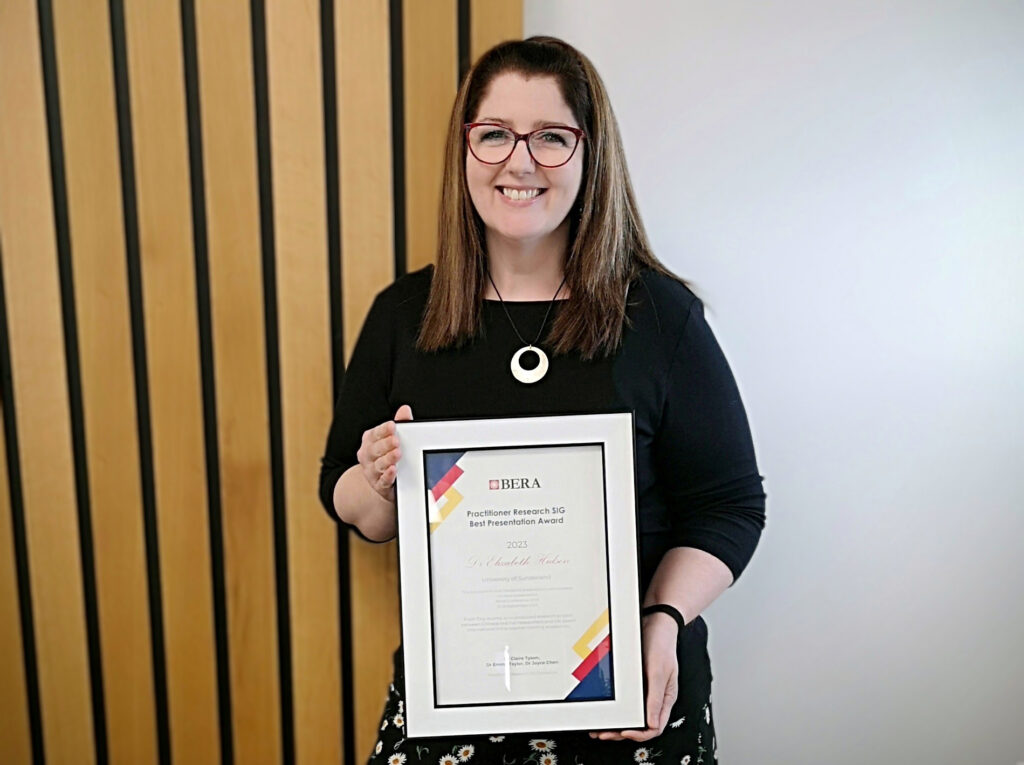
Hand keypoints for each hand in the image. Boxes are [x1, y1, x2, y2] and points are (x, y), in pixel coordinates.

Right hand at [356, 405, 412, 502]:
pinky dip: (388, 476)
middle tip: (396, 440)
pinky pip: (383, 481)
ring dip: (387, 459)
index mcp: (369, 441)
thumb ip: (400, 424)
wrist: (381, 481)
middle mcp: (367, 456)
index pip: (374, 434)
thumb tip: (405, 409)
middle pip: (375, 449)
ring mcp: (372, 471)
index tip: (393, 425)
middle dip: (385, 444)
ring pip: (378, 465)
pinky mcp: (379, 485)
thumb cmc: (388, 454)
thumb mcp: (393, 438)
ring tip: (397, 453)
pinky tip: (393, 470)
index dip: (383, 430)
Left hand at [589, 612, 678, 741]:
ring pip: (631, 713)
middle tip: (603, 732)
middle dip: (620, 731)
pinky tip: (605, 708)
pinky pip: (625, 699)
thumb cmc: (662, 643)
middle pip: (639, 723)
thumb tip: (651, 723)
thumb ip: (655, 698)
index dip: (639, 734)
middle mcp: (655, 696)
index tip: (623, 732)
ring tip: (599, 725)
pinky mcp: (636, 680)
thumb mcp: (659, 671)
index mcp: (665, 698)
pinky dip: (615, 707)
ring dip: (615, 721)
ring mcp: (645, 689)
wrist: (656, 620)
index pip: (654, 726)